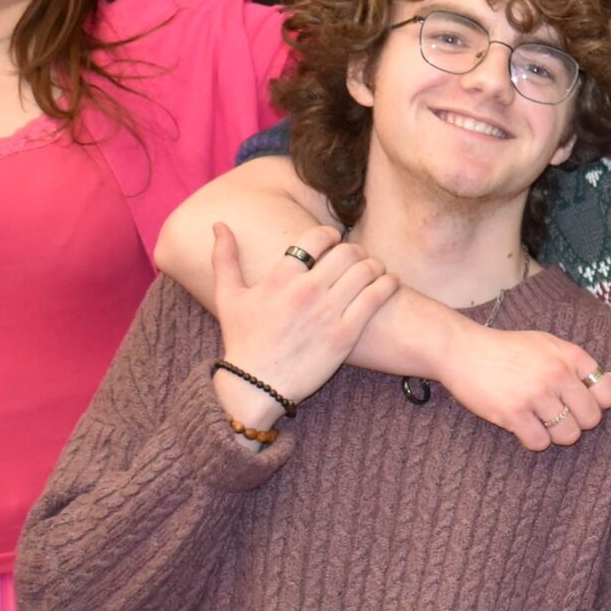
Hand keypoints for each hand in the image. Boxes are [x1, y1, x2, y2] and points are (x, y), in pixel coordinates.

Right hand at [210, 223, 395, 426]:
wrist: (256, 386)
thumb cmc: (242, 340)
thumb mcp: (227, 296)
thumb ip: (224, 257)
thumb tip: (219, 224)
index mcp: (281, 277)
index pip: (317, 237)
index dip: (330, 233)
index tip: (334, 239)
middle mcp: (306, 291)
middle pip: (347, 252)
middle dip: (356, 250)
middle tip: (358, 256)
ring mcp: (327, 313)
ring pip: (365, 272)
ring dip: (375, 265)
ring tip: (376, 269)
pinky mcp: (345, 335)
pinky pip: (375, 298)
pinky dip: (388, 284)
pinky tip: (391, 282)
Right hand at [441, 319, 610, 450]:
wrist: (462, 350)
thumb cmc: (509, 350)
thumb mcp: (550, 347)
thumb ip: (584, 366)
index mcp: (571, 355)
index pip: (608, 393)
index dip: (596, 403)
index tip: (578, 402)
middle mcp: (557, 373)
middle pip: (591, 419)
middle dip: (577, 423)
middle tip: (556, 415)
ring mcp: (536, 394)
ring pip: (568, 435)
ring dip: (555, 434)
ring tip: (539, 421)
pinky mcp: (513, 412)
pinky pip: (539, 443)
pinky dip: (533, 440)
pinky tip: (522, 427)